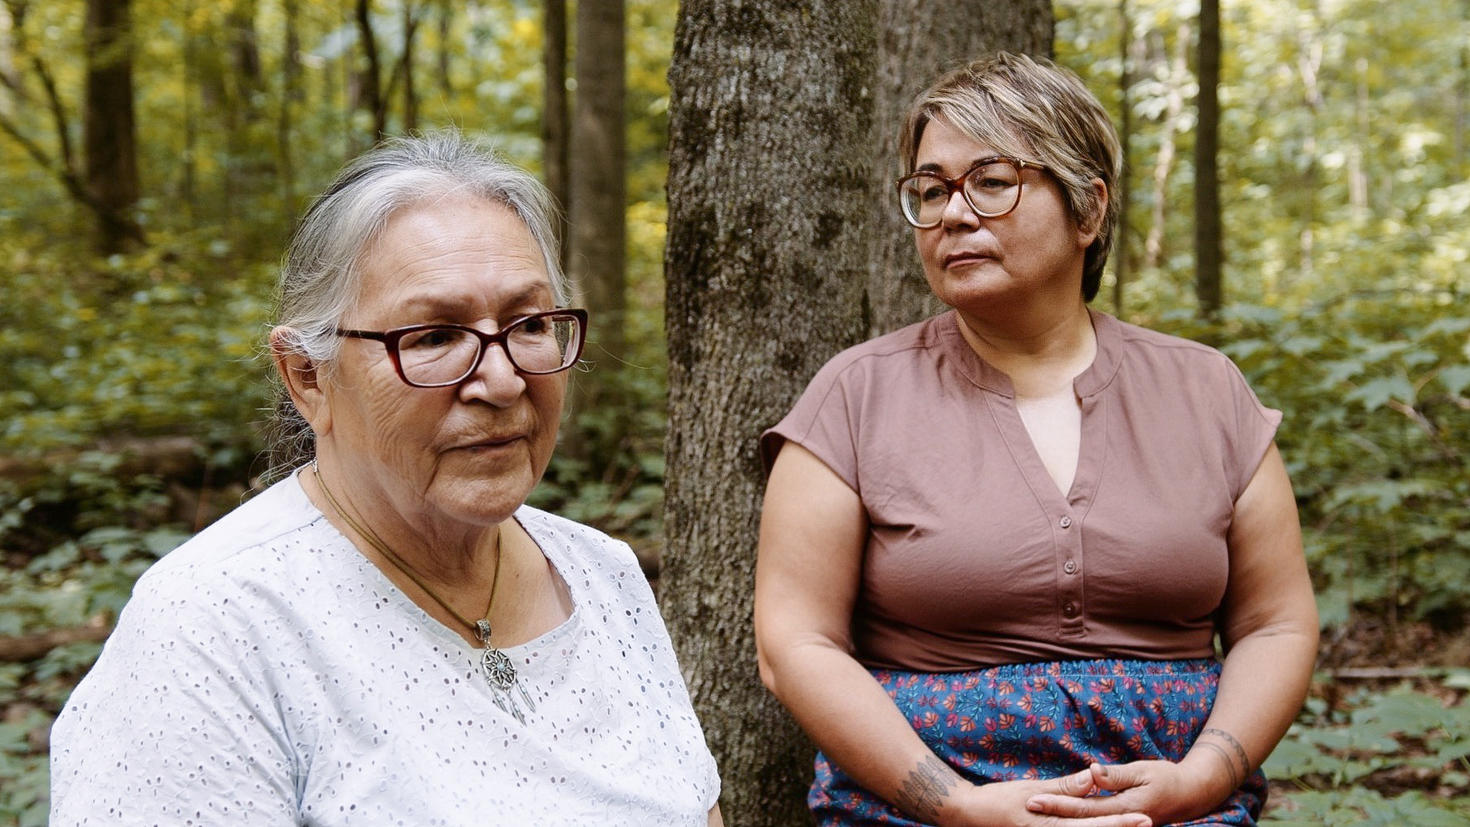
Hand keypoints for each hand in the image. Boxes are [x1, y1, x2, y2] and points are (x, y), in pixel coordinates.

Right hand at [936, 768, 1151, 826]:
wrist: (969, 817)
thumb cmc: (999, 800)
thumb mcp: (1032, 789)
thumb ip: (1066, 787)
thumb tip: (1094, 778)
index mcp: (1049, 825)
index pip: (1091, 823)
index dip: (1119, 822)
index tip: (1143, 818)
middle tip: (1148, 823)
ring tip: (1134, 826)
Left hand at [1024, 761, 1216, 825]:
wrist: (1191, 794)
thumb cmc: (1167, 778)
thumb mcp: (1143, 771)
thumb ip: (1116, 776)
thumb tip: (1092, 772)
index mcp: (1125, 807)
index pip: (1084, 807)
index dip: (1058, 803)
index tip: (1034, 798)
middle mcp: (1122, 820)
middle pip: (1081, 819)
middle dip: (1053, 812)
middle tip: (1029, 804)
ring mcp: (1123, 824)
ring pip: (1088, 824)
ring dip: (1064, 818)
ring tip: (1039, 811)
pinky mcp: (1123, 823)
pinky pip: (1097, 823)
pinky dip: (1080, 820)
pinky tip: (1064, 816)